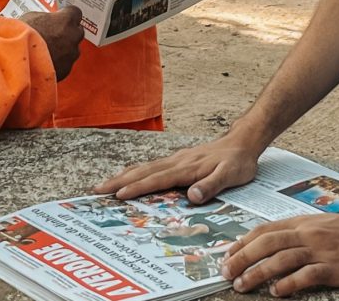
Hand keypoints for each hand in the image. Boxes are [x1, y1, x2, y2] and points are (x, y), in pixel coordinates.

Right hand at [21, 6, 83, 81]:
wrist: (16, 58)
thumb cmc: (21, 36)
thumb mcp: (31, 17)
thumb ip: (45, 18)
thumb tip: (46, 20)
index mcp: (65, 20)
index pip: (75, 12)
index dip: (67, 14)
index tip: (61, 16)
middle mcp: (72, 36)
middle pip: (77, 31)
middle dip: (67, 32)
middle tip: (53, 33)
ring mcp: (71, 54)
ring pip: (72, 49)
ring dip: (63, 48)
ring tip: (47, 50)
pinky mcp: (66, 69)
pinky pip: (66, 63)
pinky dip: (58, 62)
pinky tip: (45, 61)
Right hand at [93, 132, 260, 201]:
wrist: (242, 142)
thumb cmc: (237, 162)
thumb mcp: (231, 176)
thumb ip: (211, 185)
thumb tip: (192, 196)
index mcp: (187, 168)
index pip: (157, 179)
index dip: (137, 188)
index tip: (118, 195)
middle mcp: (176, 162)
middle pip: (142, 171)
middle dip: (119, 181)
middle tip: (97, 190)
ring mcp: (174, 159)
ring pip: (143, 167)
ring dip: (122, 176)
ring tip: (104, 185)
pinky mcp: (176, 160)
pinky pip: (150, 166)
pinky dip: (135, 172)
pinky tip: (127, 176)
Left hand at [221, 213, 338, 296]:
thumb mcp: (318, 224)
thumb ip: (295, 231)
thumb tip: (269, 242)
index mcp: (300, 223)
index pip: (263, 231)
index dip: (242, 243)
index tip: (227, 255)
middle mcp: (306, 234)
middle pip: (265, 244)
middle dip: (241, 258)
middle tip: (226, 273)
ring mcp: (319, 251)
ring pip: (280, 260)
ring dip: (257, 273)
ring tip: (242, 285)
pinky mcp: (333, 268)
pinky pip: (305, 276)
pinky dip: (288, 284)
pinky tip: (275, 292)